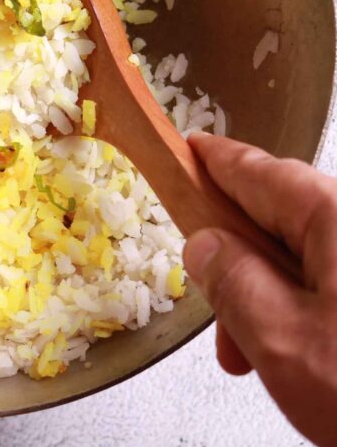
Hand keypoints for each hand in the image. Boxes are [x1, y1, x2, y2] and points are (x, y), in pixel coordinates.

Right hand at [185, 132, 336, 446]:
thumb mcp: (284, 342)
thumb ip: (232, 283)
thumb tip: (203, 244)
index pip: (262, 173)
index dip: (218, 161)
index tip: (192, 150)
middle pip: (284, 217)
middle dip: (238, 256)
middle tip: (211, 302)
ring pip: (310, 256)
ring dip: (269, 293)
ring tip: (252, 352)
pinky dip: (307, 307)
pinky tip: (297, 350)